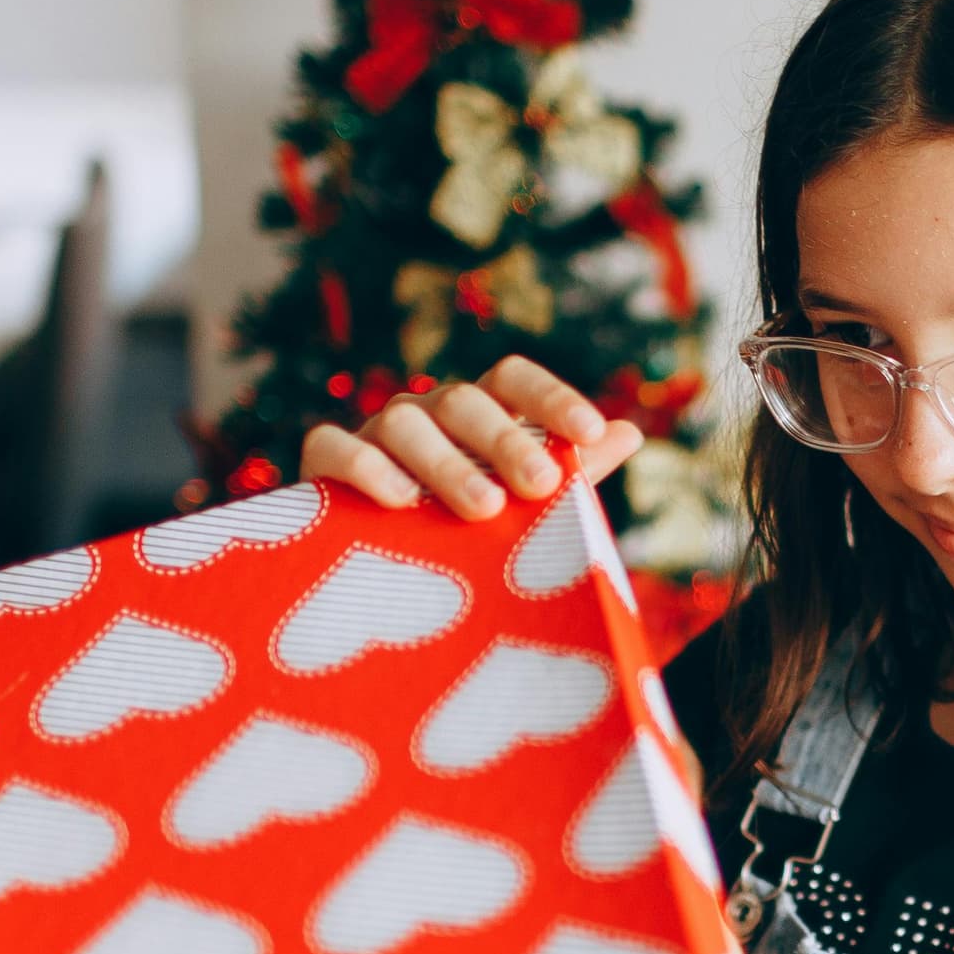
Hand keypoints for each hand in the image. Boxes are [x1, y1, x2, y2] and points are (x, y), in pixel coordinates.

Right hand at [297, 356, 643, 519]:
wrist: (368, 574)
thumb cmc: (458, 535)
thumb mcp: (516, 509)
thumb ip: (568, 473)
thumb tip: (631, 433)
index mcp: (475, 415)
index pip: (512, 380)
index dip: (552, 398)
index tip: (592, 434)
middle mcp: (426, 413)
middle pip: (464, 401)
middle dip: (505, 442)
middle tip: (540, 487)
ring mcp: (372, 433)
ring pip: (403, 422)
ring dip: (445, 464)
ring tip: (482, 509)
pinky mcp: (323, 465)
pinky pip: (335, 448)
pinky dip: (366, 469)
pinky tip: (398, 503)